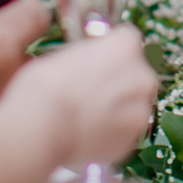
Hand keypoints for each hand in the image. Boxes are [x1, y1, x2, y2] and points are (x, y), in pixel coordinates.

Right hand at [4, 28, 157, 167]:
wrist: (41, 129)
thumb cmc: (46, 87)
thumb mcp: (64, 53)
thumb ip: (88, 54)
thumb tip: (88, 60)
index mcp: (126, 47)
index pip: (127, 40)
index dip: (109, 51)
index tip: (96, 60)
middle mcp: (141, 77)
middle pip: (136, 74)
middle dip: (118, 81)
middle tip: (88, 90)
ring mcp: (139, 113)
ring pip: (133, 106)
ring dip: (117, 109)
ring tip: (85, 114)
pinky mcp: (129, 142)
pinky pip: (123, 133)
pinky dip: (110, 133)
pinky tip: (86, 132)